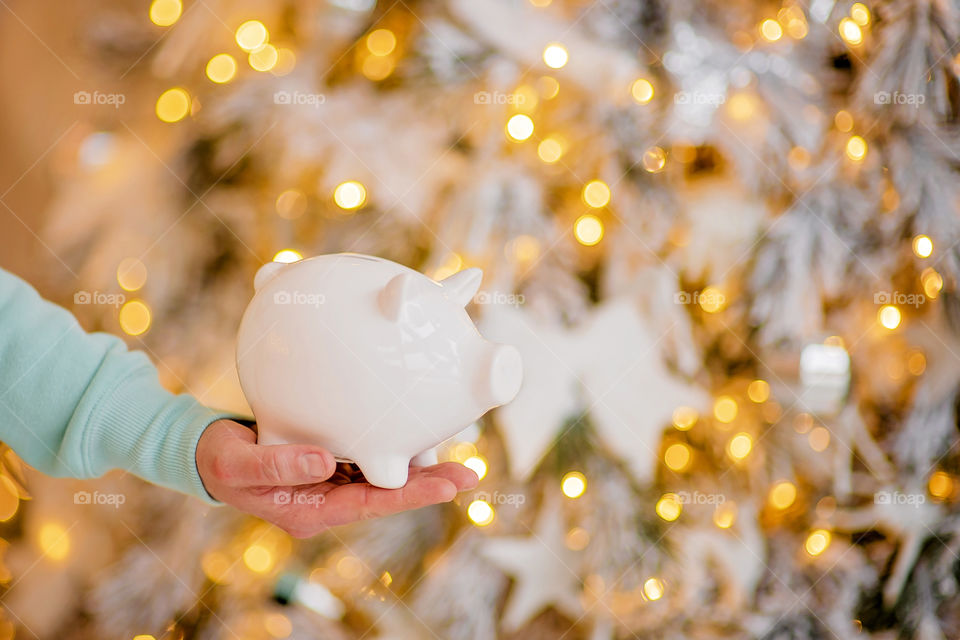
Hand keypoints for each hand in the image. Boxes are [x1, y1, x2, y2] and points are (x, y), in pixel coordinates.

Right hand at [196, 420, 477, 536]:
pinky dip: (393, 448)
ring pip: (382, 477)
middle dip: (428, 484)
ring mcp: (330, 483)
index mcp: (311, 511)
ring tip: (457, 456)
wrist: (207, 454)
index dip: (411, 496)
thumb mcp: (239, 464)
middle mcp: (328, 500)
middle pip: (386, 494)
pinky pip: (369, 457)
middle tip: (470, 472)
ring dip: (416, 467)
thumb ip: (278, 464)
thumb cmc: (220, 462)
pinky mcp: (330, 462)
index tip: (449, 486)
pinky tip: (416, 433)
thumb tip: (326, 462)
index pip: (371, 504)